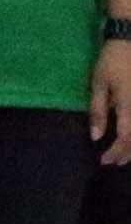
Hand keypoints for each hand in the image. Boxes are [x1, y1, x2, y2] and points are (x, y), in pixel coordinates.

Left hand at [92, 41, 130, 164]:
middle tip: (112, 162)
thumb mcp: (98, 85)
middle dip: (126, 154)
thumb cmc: (111, 62)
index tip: (104, 160)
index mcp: (129, 104)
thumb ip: (98, 111)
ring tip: (123, 157)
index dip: (116, 151)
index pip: (125, 136)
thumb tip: (96, 136)